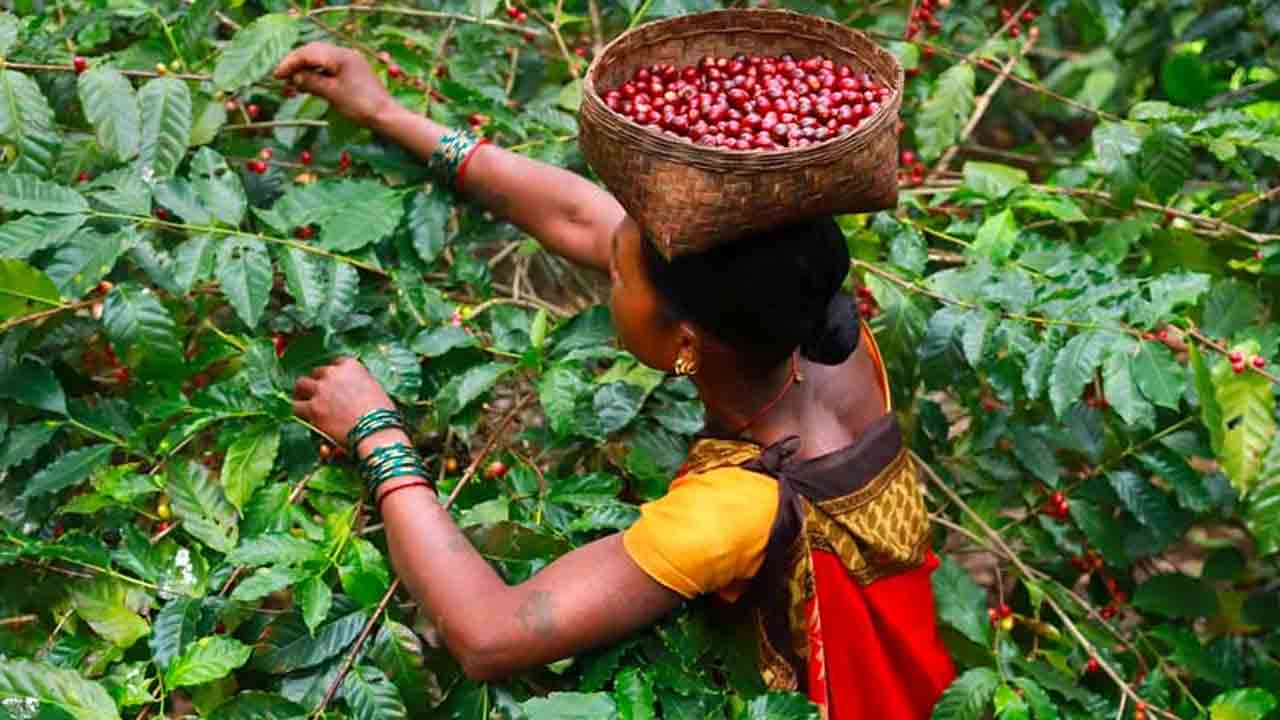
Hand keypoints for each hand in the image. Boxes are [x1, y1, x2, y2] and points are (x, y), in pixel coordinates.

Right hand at [274, 42, 394, 127]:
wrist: (386, 116)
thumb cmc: (360, 106)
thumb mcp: (332, 94)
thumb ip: (311, 82)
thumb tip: (294, 77)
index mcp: (340, 56)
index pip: (308, 53)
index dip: (290, 63)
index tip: (276, 75)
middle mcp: (346, 53)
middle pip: (314, 51)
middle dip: (296, 62)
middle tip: (282, 76)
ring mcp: (351, 61)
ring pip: (322, 57)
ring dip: (306, 67)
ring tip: (293, 81)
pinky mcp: (354, 70)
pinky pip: (331, 65)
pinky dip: (318, 72)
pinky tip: (310, 82)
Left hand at [293, 357, 395, 447]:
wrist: (376, 431)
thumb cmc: (383, 413)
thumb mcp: (375, 390)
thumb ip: (360, 384)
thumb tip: (351, 393)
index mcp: (351, 365)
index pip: (335, 363)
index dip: (333, 375)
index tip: (333, 383)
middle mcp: (333, 373)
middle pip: (316, 372)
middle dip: (317, 382)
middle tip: (317, 393)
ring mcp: (321, 389)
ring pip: (301, 384)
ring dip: (302, 393)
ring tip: (303, 401)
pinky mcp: (312, 408)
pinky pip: (296, 406)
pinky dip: (299, 411)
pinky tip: (303, 416)